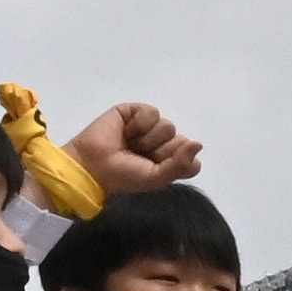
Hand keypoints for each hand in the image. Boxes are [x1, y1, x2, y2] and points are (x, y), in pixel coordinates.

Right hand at [68, 101, 201, 192]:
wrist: (92, 165)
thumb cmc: (124, 176)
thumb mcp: (157, 178)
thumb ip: (181, 164)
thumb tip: (198, 143)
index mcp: (169, 162)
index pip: (193, 159)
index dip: (176, 164)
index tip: (156, 169)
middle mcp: (162, 144)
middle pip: (182, 142)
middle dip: (161, 152)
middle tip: (139, 157)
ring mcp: (149, 127)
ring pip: (168, 127)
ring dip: (148, 139)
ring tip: (130, 144)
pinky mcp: (135, 112)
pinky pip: (152, 113)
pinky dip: (139, 124)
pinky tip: (126, 131)